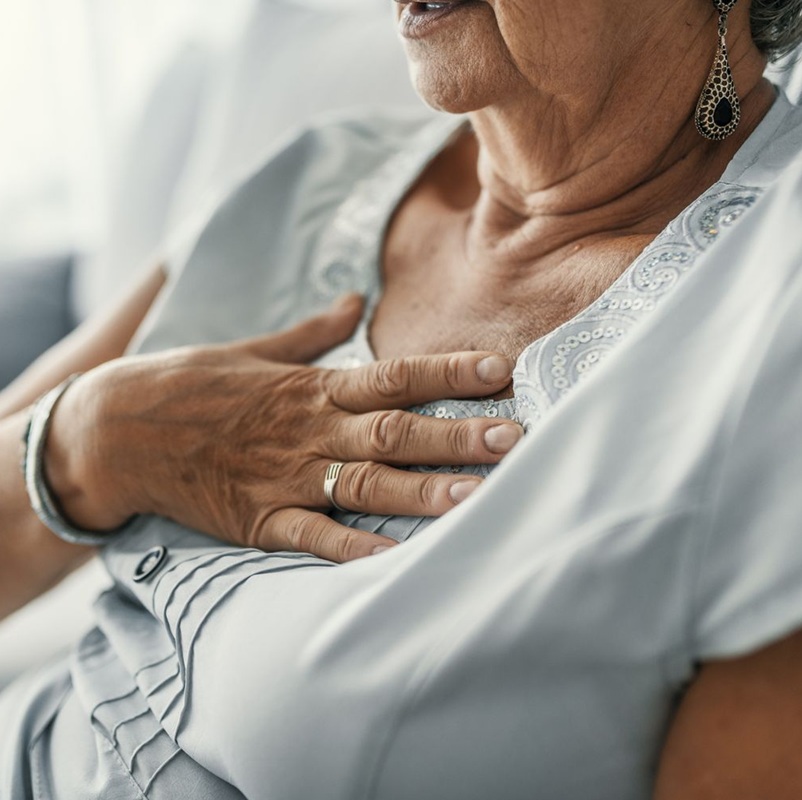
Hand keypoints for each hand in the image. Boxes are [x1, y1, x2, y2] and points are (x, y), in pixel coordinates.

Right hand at [47, 296, 522, 560]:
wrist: (116, 430)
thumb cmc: (189, 384)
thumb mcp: (253, 348)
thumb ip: (313, 331)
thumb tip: (355, 299)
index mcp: (311, 387)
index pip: (393, 375)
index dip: (447, 373)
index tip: (499, 371)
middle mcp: (307, 430)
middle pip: (394, 432)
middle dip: (456, 436)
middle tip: (513, 438)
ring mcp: (284, 477)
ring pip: (365, 485)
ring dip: (422, 492)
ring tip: (476, 497)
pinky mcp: (258, 520)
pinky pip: (314, 539)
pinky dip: (356, 551)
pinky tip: (399, 562)